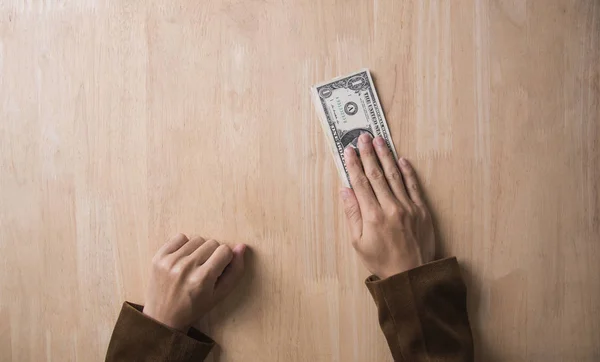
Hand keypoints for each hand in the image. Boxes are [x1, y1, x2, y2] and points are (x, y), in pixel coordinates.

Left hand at [143, 234, 245, 331]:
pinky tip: (182, 259)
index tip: (219, 270)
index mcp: (202, 279)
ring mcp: (170, 261)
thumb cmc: (194, 307)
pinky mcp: (159, 257)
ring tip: (194, 265)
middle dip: (213, 254)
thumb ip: (235, 271)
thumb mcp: (220, 295)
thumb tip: (241, 246)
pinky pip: (180, 237)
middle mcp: (186, 267)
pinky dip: (184, 246)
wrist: (163, 318)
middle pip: (212, 243)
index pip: (224, 250)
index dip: (225, 259)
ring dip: (199, 250)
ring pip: (197, 239)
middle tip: (205, 269)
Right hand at [340, 134, 434, 278]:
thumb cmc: (381, 260)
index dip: (354, 164)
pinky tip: (402, 160)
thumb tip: (345, 191)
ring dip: (386, 156)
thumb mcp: (358, 242)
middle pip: (377, 174)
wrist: (411, 275)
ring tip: (380, 141)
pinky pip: (413, 186)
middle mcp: (390, 207)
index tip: (349, 150)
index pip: (361, 183)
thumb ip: (352, 214)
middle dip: (368, 154)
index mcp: (372, 215)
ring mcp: (408, 207)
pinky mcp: (422, 210)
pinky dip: (408, 172)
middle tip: (363, 137)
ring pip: (395, 176)